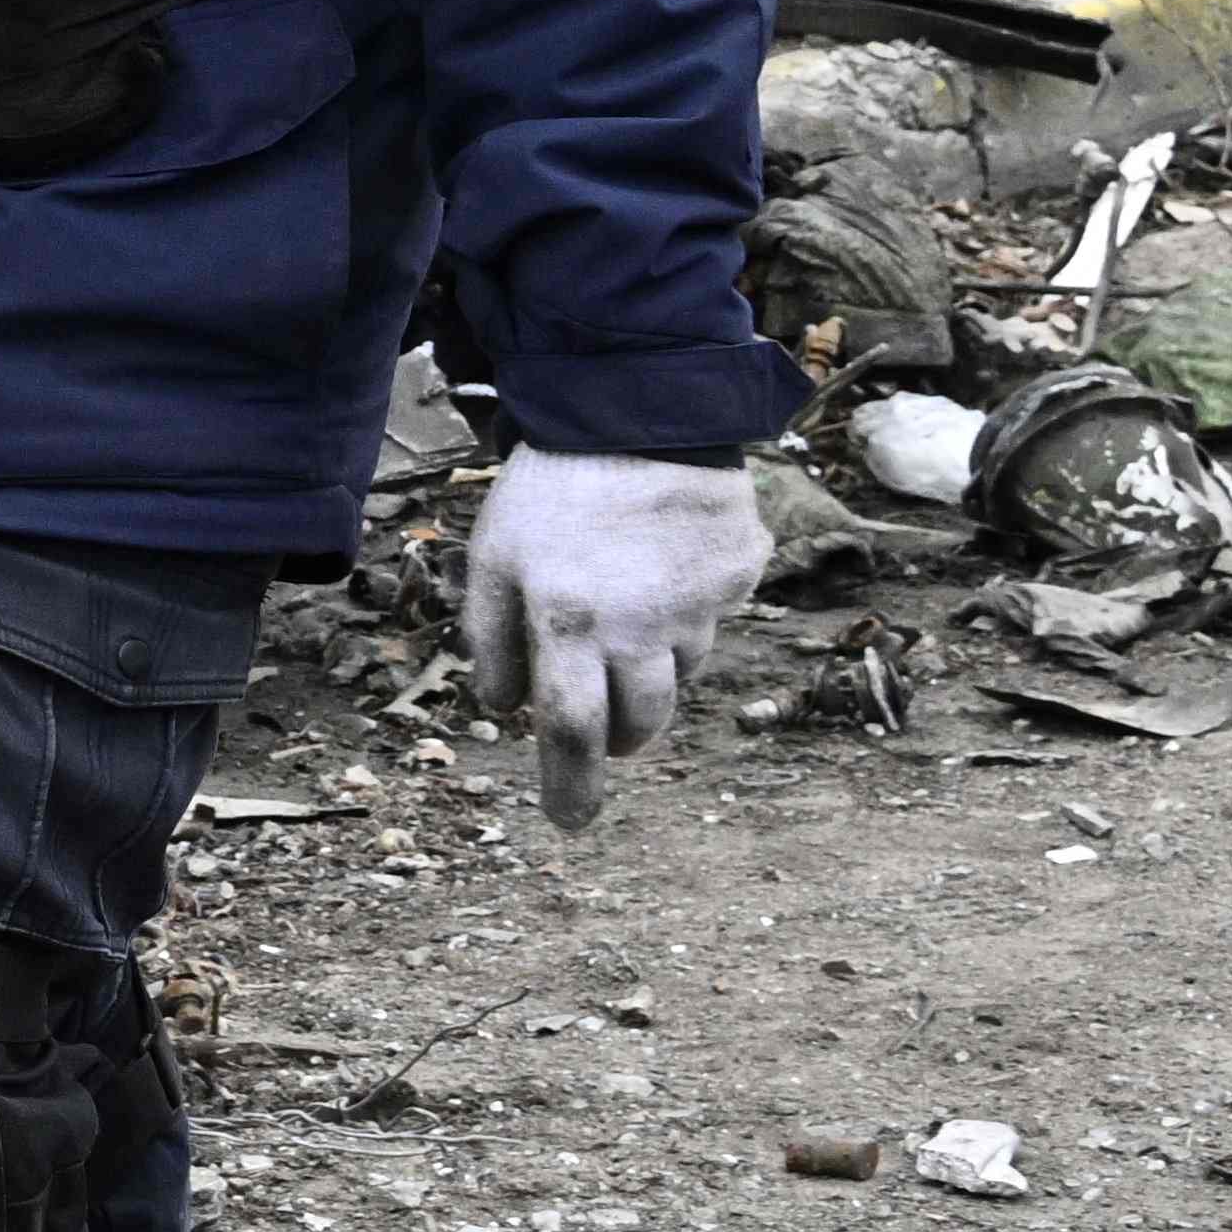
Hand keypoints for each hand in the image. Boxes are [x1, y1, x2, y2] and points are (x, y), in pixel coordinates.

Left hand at [462, 448, 768, 828]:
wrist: (640, 407)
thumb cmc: (552, 489)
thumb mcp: (492, 558)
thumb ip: (492, 640)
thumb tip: (505, 712)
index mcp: (569, 622)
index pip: (573, 732)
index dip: (570, 787)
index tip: (570, 824)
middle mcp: (641, 625)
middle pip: (639, 724)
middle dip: (617, 735)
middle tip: (598, 712)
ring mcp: (700, 604)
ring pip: (679, 675)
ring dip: (649, 665)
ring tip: (623, 602)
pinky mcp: (739, 577)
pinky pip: (712, 623)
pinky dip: (685, 613)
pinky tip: (661, 565)